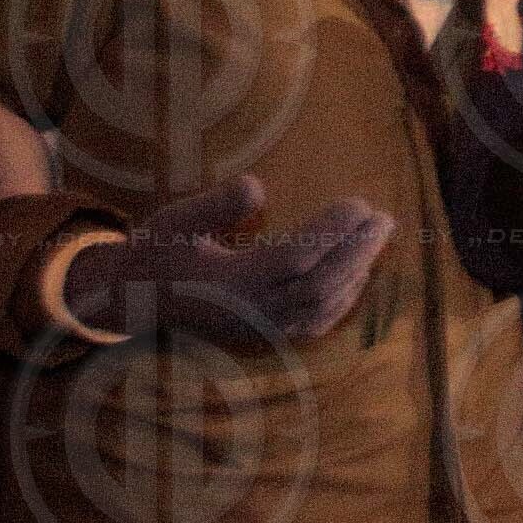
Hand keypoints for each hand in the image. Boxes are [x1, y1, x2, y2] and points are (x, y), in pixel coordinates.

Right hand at [58, 177, 395, 345]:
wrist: (137, 301)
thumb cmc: (158, 253)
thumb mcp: (176, 221)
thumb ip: (214, 205)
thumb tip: (258, 185)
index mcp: (228, 283)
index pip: (294, 258)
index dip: (331, 232)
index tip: (358, 202)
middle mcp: (249, 311)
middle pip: (319, 284)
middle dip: (358, 250)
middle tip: (385, 217)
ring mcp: (259, 329)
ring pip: (322, 307)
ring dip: (357, 272)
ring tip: (379, 236)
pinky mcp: (264, 337)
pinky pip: (314, 325)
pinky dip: (342, 300)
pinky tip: (359, 274)